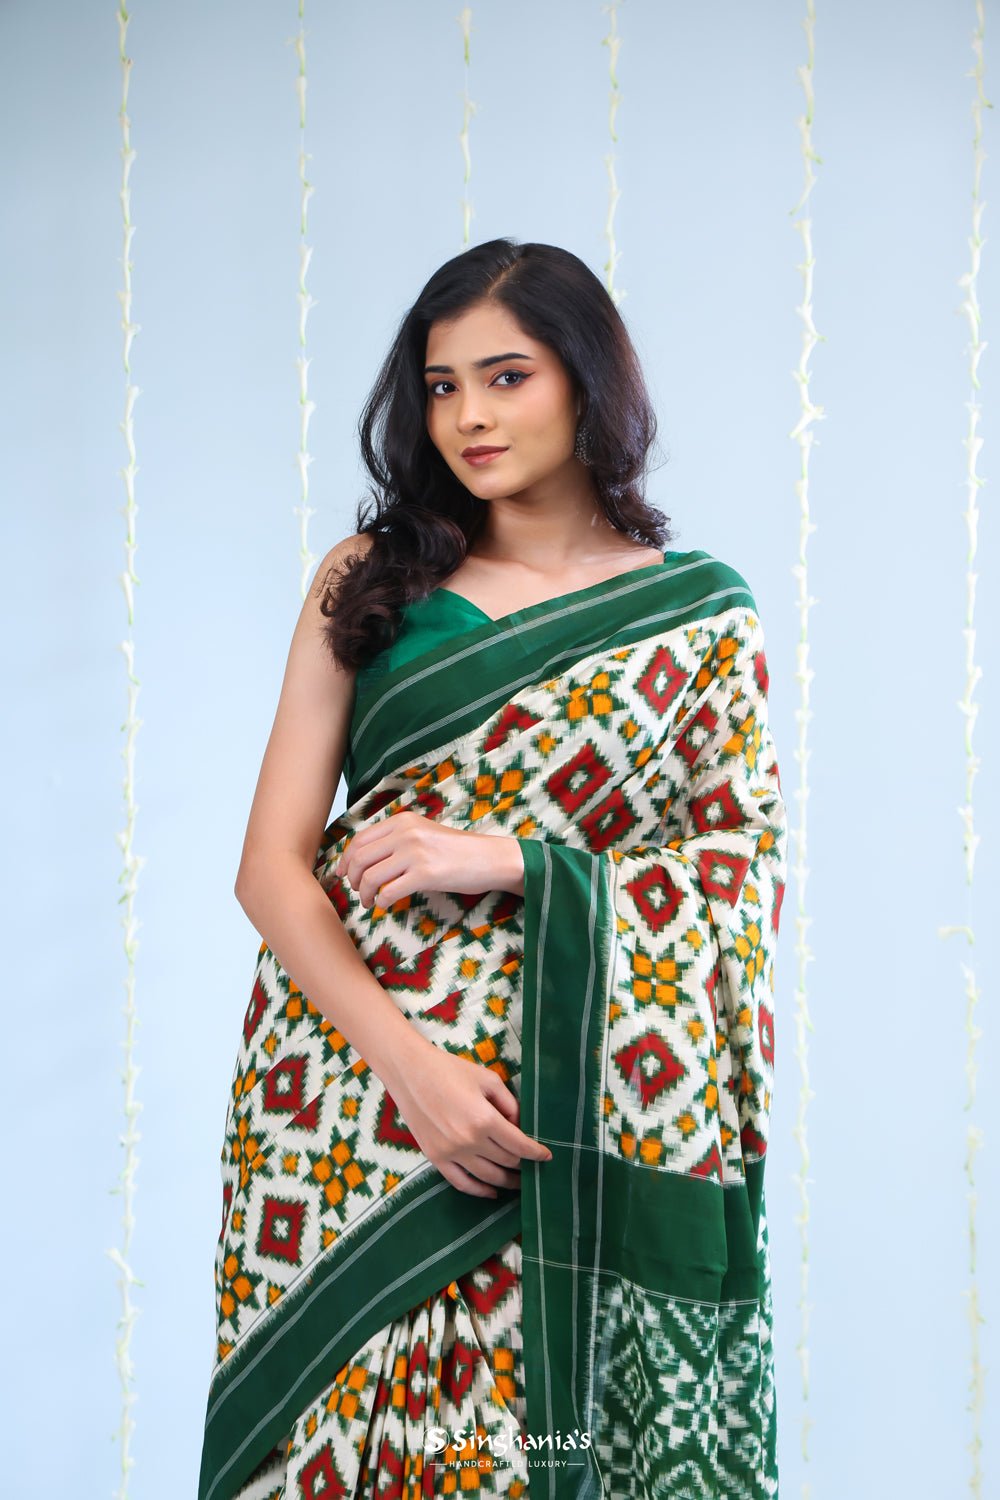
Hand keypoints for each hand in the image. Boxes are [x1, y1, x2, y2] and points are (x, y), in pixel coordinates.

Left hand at [335, 810, 523, 906]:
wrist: (489, 858)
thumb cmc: (456, 851)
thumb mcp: (423, 833)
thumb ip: (397, 839)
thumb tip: (364, 858)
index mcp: (402, 821)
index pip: (360, 840)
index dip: (346, 860)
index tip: (342, 874)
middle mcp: (405, 833)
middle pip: (359, 859)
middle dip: (352, 879)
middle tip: (357, 891)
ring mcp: (415, 853)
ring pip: (369, 877)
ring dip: (364, 894)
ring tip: (369, 902)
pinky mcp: (425, 874)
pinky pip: (388, 892)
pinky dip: (381, 902)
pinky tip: (384, 905)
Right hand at [387, 1032, 552, 1197]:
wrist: (410, 1072)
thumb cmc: (450, 1070)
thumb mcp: (488, 1079)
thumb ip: (509, 1104)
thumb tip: (521, 1125)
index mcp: (485, 1119)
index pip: (519, 1145)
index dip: (536, 1153)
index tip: (547, 1156)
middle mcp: (469, 1141)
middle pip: (506, 1161)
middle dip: (523, 1164)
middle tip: (533, 1166)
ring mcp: (451, 1153)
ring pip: (488, 1177)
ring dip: (507, 1182)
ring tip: (519, 1182)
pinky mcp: (436, 1158)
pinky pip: (461, 1183)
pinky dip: (479, 1191)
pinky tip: (492, 1192)